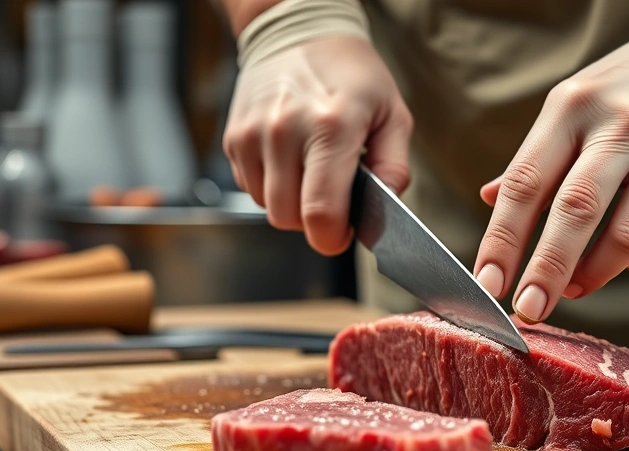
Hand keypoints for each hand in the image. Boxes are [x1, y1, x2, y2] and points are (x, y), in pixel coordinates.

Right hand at [223, 36, 412, 254]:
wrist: (299, 34)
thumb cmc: (352, 76)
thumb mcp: (393, 115)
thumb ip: (394, 167)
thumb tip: (386, 206)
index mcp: (331, 127)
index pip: (320, 213)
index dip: (332, 238)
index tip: (342, 233)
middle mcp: (286, 130)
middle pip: (288, 218)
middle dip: (313, 221)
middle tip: (332, 197)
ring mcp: (253, 134)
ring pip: (267, 207)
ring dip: (291, 203)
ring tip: (311, 171)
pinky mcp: (233, 138)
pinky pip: (250, 188)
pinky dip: (271, 186)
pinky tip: (289, 159)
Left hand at [473, 11, 628, 322]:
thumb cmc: (622, 91)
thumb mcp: (570, 106)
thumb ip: (533, 157)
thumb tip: (490, 201)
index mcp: (572, 108)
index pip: (526, 183)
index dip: (502, 240)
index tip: (488, 284)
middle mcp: (621, 127)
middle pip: (576, 211)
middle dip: (546, 269)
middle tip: (528, 309)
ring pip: (627, 236)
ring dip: (594, 275)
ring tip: (573, 288)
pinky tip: (624, 261)